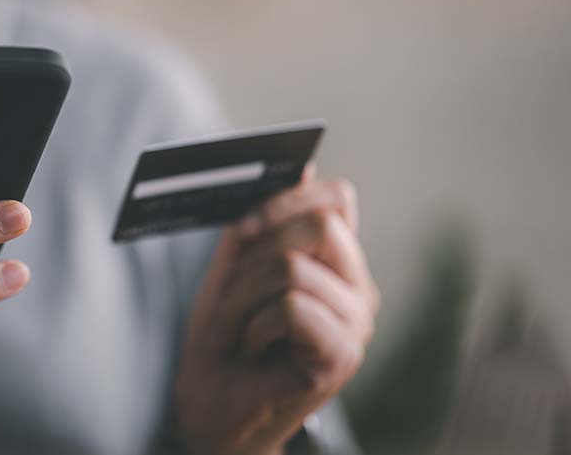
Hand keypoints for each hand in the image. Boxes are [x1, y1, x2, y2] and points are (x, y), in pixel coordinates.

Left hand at [174, 168, 378, 454]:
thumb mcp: (235, 267)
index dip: (287, 199)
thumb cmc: (225, 337)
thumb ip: (263, 221)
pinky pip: (291, 305)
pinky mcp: (341, 355)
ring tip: (235, 328)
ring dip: (242, 297)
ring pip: (292, 266)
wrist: (213, 406)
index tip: (244, 227)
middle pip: (320, 223)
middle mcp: (358, 288)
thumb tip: (304, 165)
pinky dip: (253, 326)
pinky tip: (253, 348)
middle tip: (232, 286)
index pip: (337, 198)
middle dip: (257, 248)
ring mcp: (356, 323)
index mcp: (337, 261)